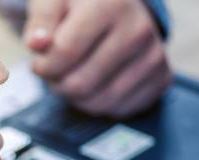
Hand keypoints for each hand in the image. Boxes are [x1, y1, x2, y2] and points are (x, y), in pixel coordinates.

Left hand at [24, 0, 171, 117]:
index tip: (41, 60)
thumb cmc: (78, 5)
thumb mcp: (52, 1)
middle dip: (58, 83)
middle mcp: (139, 29)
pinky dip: (98, 103)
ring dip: (75, 96)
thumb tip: (37, 44)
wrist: (117, 6)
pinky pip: (117, 110)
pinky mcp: (161, 78)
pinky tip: (95, 82)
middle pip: (79, 84)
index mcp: (111, 4)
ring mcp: (154, 55)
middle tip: (56, 70)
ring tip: (74, 74)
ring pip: (97, 103)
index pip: (64, 53)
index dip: (43, 65)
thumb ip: (41, 20)